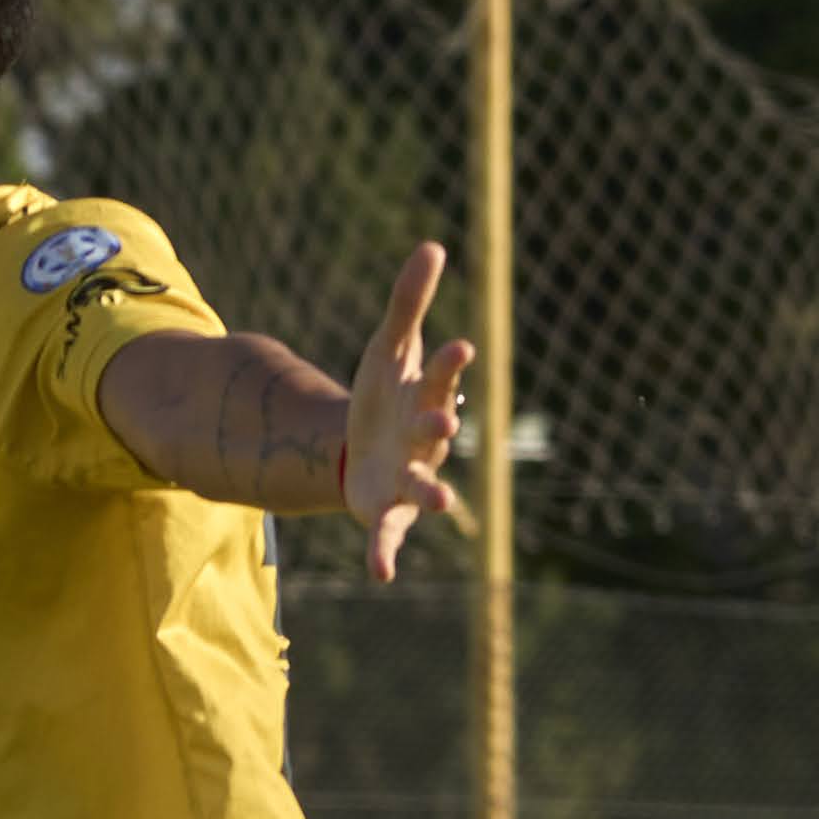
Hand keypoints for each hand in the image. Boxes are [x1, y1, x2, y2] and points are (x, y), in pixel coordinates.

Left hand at [342, 242, 473, 585]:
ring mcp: (409, 476)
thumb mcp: (386, 348)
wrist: (360, 446)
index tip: (458, 346)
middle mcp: (425, 440)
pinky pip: (388, 534)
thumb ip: (407, 302)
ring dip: (435, 491)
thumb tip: (431, 245)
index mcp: (426, 396)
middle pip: (436, 428)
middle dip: (439, 422)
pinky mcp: (385, 510)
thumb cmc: (383, 394)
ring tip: (443, 500)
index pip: (440, 375)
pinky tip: (381, 574)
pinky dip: (385, 553)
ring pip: (425, 484)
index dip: (447, 364)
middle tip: (444, 417)